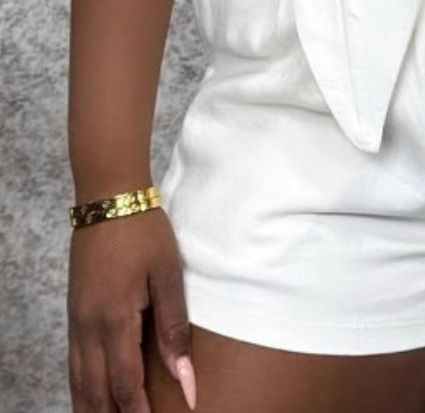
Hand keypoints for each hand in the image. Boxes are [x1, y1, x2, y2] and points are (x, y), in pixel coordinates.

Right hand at [68, 208, 196, 410]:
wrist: (108, 198)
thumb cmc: (143, 231)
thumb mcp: (166, 274)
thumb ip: (173, 327)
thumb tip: (184, 376)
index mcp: (115, 320)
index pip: (125, 384)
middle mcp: (89, 327)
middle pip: (96, 392)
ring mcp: (77, 321)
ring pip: (79, 382)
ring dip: (93, 408)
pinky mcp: (75, 312)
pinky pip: (74, 363)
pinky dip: (81, 387)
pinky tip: (91, 396)